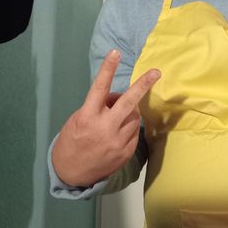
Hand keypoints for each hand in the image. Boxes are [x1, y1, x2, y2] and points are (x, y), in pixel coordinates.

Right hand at [52, 50, 160, 186]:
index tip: (115, 53)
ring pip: (133, 116)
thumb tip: (117, 98)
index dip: (107, 69)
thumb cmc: (73, 141)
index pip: (99, 88)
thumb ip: (97, 107)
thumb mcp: (77, 119)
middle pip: (129, 102)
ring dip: (128, 112)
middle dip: (143, 85)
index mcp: (87, 117)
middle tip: (156, 72)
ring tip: (114, 119)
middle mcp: (104, 128)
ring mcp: (117, 141)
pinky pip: (134, 132)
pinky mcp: (126, 152)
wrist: (71, 174)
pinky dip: (128, 128)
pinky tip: (116, 134)